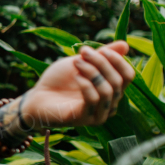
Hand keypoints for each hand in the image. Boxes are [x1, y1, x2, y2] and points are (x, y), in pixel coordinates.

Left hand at [20, 42, 134, 128]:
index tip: (102, 49)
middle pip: (118, 81)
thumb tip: (125, 44)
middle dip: (101, 62)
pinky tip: (75, 77)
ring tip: (75, 62)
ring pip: (107, 91)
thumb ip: (102, 55)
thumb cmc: (59, 80)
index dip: (118, 61)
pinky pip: (93, 100)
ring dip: (92, 72)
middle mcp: (110, 104)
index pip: (128, 76)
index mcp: (112, 90)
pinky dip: (85, 85)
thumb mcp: (81, 62)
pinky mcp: (85, 119)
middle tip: (83, 52)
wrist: (36, 97)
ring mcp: (98, 114)